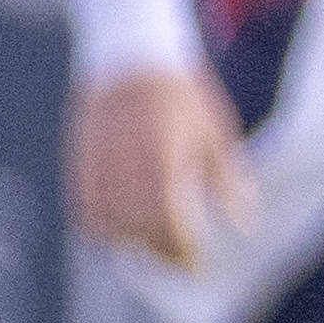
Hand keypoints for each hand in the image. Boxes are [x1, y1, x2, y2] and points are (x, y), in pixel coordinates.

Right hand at [69, 67, 237, 265]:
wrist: (133, 57)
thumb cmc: (183, 97)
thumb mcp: (216, 134)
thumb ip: (228, 181)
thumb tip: (244, 225)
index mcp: (164, 153)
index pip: (167, 217)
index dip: (180, 247)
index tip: (196, 265)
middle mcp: (126, 160)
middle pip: (135, 223)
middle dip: (157, 251)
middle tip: (179, 264)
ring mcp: (97, 160)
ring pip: (105, 219)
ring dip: (127, 243)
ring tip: (152, 252)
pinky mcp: (79, 158)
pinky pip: (82, 204)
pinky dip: (99, 226)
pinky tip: (120, 234)